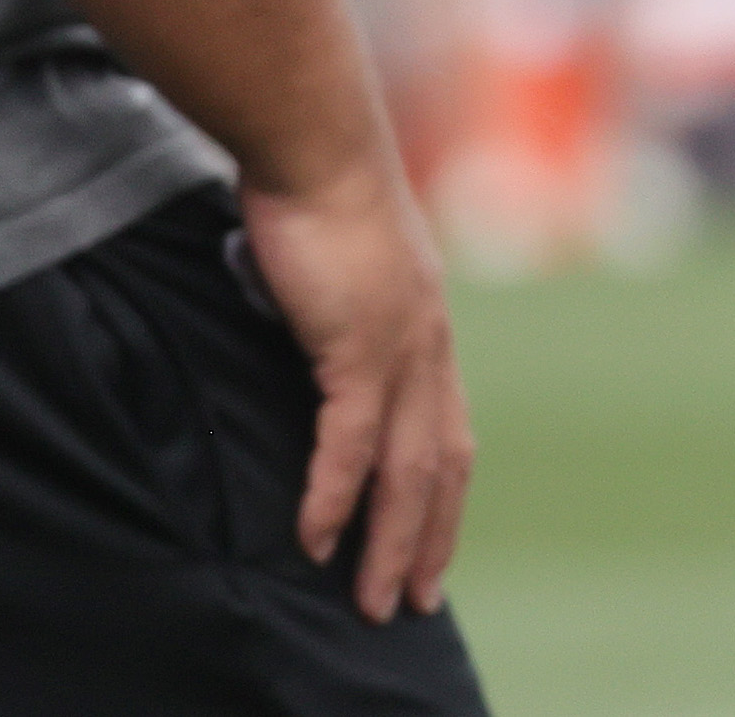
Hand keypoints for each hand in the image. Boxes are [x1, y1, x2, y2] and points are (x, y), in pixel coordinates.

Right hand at [238, 168, 472, 620]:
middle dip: (429, 539)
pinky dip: (334, 496)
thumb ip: (322, 285)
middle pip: (442, 466)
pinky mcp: (357, 348)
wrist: (310, 136)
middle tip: (413, 598)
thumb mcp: (327, 242)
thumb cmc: (304, 170)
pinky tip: (316, 536)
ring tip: (373, 597)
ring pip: (408, 472)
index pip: (448, 428)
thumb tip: (286, 293)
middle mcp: (428, 345)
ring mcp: (399, 350)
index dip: (440, 490)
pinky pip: (348, 443)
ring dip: (390, 541)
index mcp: (425, 322)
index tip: (426, 534)